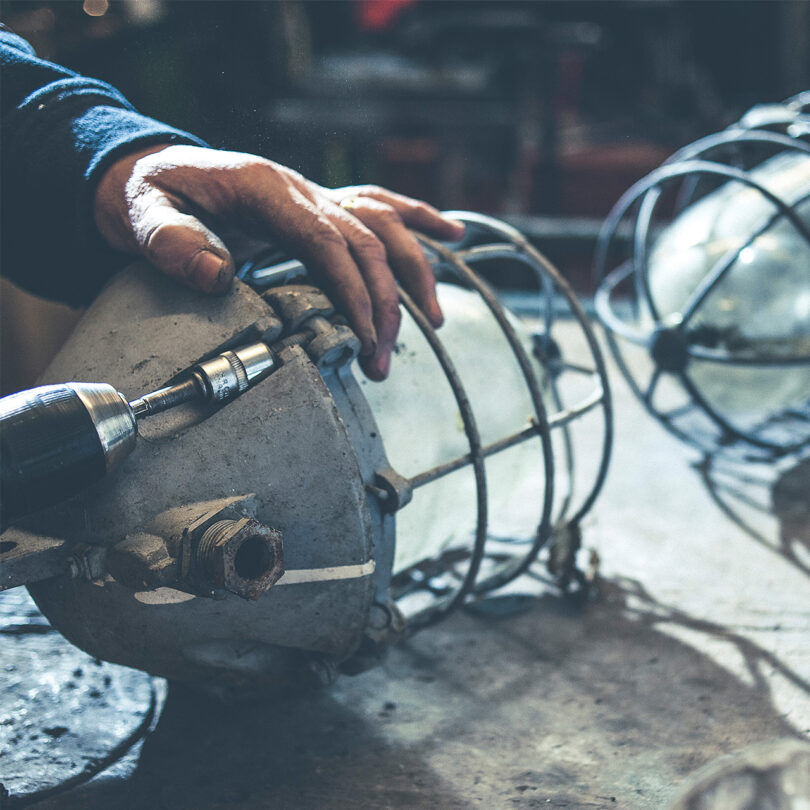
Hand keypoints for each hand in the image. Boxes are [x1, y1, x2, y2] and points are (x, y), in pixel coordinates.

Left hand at [93, 144, 463, 379]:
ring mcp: (317, 196)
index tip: (366, 336)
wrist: (151, 175)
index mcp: (267, 190)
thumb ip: (173, 241)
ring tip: (433, 320)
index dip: (354, 289)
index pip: (328, 240)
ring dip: (415, 271)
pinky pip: (380, 207)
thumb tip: (218, 274)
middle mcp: (302, 190)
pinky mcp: (322, 208)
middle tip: (383, 359)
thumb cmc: (148, 197)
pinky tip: (451, 236)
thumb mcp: (142, 213)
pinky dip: (420, 220)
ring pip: (385, 224)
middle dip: (385, 302)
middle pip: (367, 240)